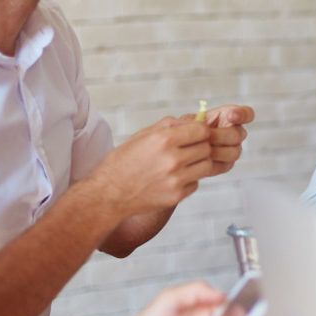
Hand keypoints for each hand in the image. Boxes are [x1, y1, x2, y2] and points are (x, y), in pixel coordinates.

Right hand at [89, 117, 212, 216]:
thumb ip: (170, 125)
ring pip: (207, 166)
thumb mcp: (142, 135)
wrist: (108, 194)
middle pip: (207, 148)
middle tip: (190, 149)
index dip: (201, 131)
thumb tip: (193, 120)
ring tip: (185, 163)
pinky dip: (190, 179)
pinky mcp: (176, 195)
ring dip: (199, 163)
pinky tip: (174, 178)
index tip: (196, 134)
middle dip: (201, 146)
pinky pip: (196, 183)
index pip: (202, 131)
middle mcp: (172, 159)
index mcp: (163, 140)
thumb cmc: (123, 162)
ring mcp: (176, 179)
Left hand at [179, 105, 254, 175]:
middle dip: (220, 135)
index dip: (243, 114)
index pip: (247, 114)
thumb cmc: (182, 132)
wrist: (177, 151)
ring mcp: (232, 149)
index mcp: (228, 117)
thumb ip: (192, 121)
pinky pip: (225, 165)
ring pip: (234, 152)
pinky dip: (212, 162)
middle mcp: (235, 133)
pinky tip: (200, 159)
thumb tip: (197, 122)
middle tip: (206, 136)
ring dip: (216, 150)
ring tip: (200, 149)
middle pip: (238, 134)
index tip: (231, 115)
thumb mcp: (184, 122)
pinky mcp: (226, 164)